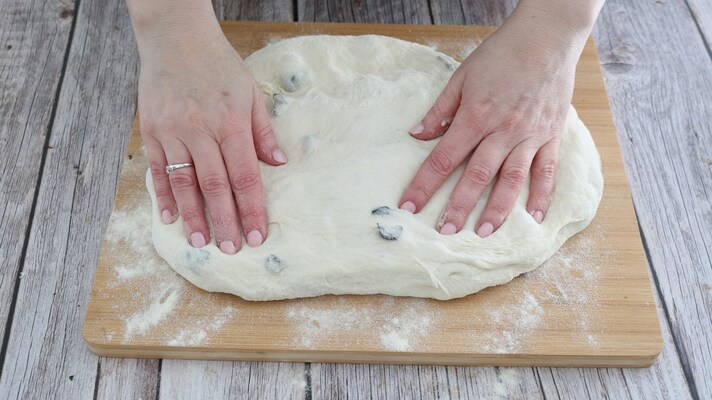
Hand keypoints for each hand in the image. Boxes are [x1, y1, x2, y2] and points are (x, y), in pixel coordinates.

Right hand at [136, 22, 285, 253]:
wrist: (176, 37)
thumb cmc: (219, 66)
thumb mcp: (250, 93)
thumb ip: (263, 132)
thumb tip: (279, 164)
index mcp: (230, 123)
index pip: (244, 176)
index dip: (251, 208)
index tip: (256, 235)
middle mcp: (200, 130)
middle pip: (214, 186)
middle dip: (224, 221)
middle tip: (230, 249)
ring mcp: (172, 131)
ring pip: (184, 183)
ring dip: (193, 216)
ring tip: (201, 242)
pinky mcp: (151, 130)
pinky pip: (157, 169)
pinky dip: (163, 195)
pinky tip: (170, 218)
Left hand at [399, 8, 590, 236]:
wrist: (547, 37)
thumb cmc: (502, 54)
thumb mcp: (462, 76)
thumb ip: (441, 109)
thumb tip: (417, 134)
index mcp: (475, 117)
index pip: (443, 158)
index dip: (424, 184)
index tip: (409, 205)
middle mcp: (502, 132)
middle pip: (476, 176)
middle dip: (458, 206)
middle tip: (444, 232)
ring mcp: (528, 136)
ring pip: (511, 180)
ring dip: (497, 210)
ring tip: (482, 232)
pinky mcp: (550, 136)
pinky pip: (546, 171)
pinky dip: (542, 196)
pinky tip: (534, 218)